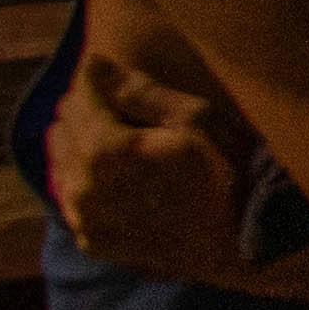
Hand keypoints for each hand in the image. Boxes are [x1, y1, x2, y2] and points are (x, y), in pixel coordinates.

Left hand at [40, 52, 250, 277]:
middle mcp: (80, 187)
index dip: (98, 81)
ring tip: (120, 144)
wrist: (245, 244)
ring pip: (63, 167)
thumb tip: (93, 65)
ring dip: (83, 149)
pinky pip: (74, 201)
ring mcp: (84, 219)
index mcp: (103, 151)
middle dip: (86, 115)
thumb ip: (138, 92)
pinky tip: (120, 182)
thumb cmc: (228, 173)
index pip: (79, 98)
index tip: (117, 76)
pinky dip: (89, 184)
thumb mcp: (196, 119)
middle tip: (124, 111)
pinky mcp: (93, 242)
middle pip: (63, 130)